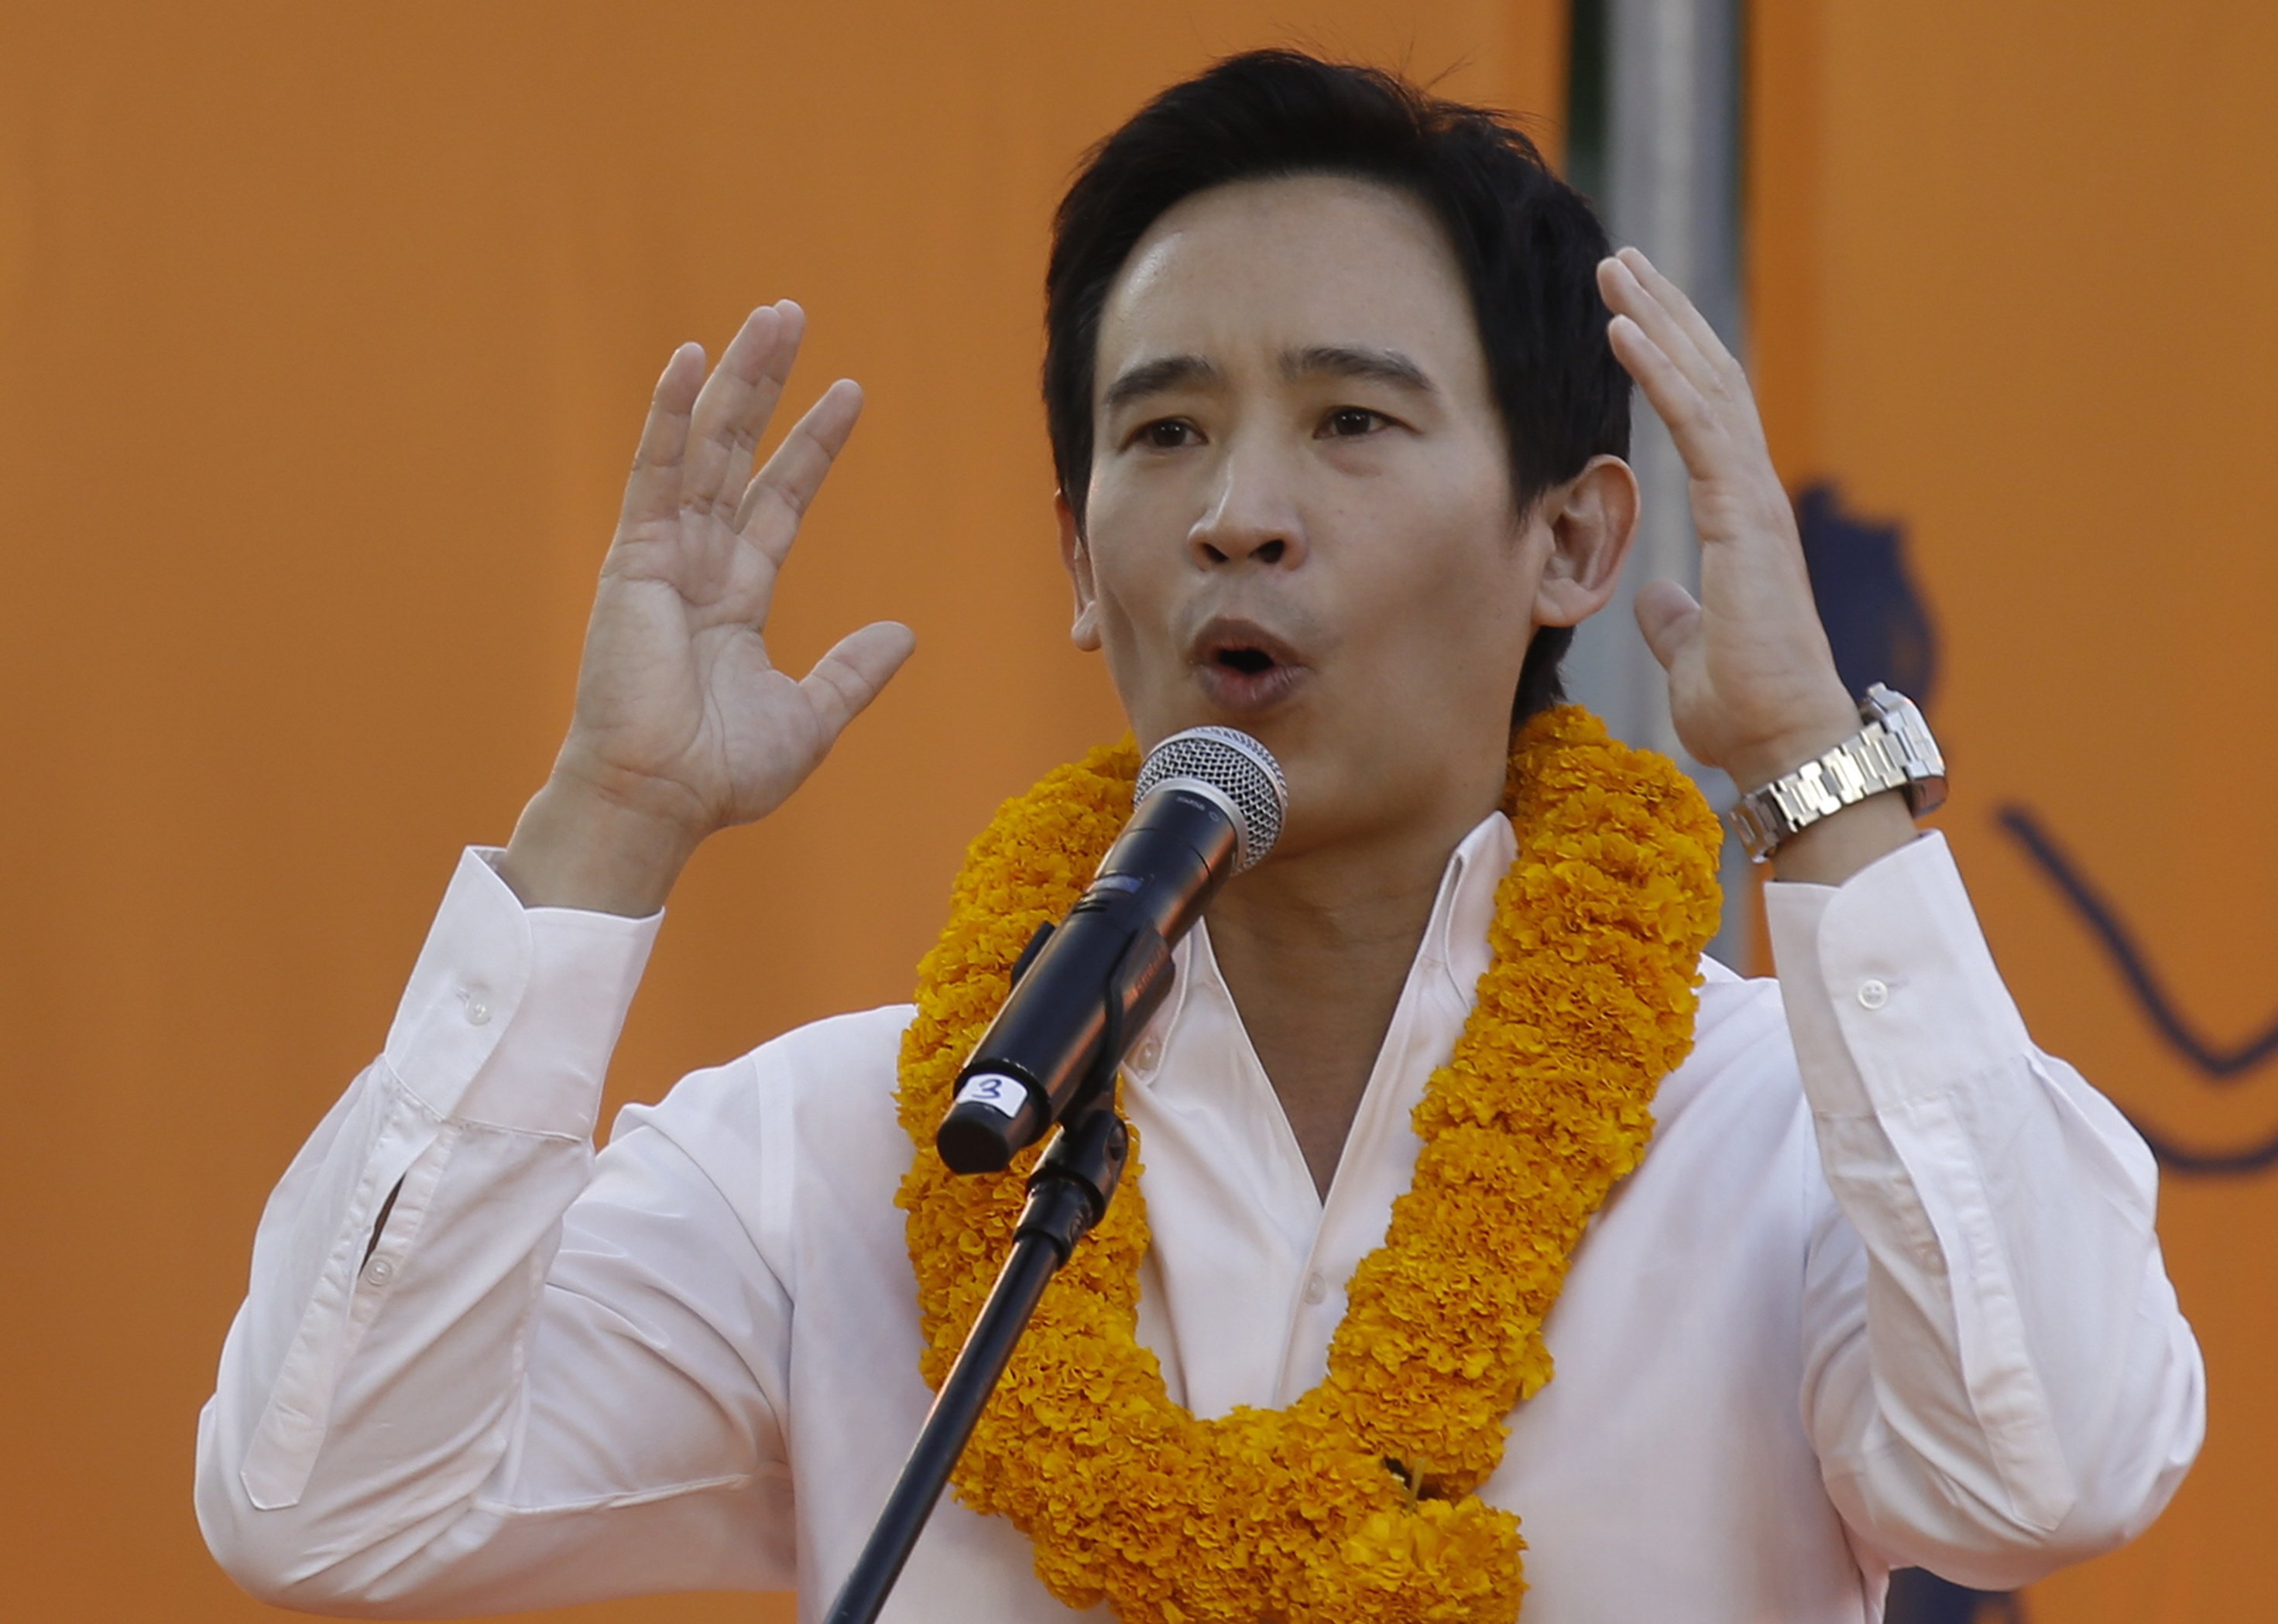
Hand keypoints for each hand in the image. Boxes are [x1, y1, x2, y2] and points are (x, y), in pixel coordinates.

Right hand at [501, 303, 914, 913]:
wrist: (658, 801)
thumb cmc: (719, 774)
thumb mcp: (810, 717)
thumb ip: (852, 672)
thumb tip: (904, 633)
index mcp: (735, 600)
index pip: (779, 502)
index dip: (812, 447)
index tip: (848, 393)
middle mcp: (698, 567)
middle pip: (740, 455)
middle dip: (769, 388)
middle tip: (794, 318)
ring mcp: (662, 557)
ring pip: (704, 447)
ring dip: (735, 382)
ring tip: (767, 320)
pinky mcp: (634, 560)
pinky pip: (654, 473)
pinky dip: (669, 417)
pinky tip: (688, 361)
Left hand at [1597, 248, 1912, 881]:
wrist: (1784, 744)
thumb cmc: (1746, 709)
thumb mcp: (1691, 652)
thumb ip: (1676, 619)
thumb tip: (1656, 600)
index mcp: (1740, 517)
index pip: (1703, 417)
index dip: (1670, 359)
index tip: (1629, 312)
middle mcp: (1752, 494)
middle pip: (1710, 379)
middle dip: (1666, 314)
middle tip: (1621, 260)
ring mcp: (1754, 500)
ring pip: (1707, 384)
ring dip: (1660, 320)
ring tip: (1617, 268)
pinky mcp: (1744, 517)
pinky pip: (1696, 425)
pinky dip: (1659, 372)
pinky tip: (1622, 329)